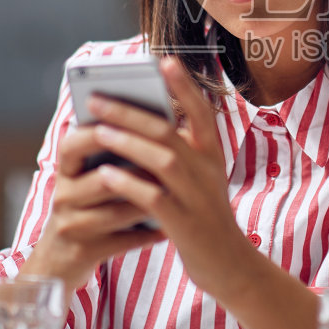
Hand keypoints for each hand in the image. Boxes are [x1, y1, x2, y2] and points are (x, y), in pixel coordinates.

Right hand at [24, 115, 169, 295]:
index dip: (100, 134)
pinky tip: (168, 229)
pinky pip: (124, 241)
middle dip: (140, 173)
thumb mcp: (86, 179)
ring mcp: (71, 226)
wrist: (59, 259)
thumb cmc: (85, 207)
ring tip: (175, 196)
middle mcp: (63, 196)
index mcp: (65, 171)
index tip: (135, 125)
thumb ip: (109, 154)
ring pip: (117, 213)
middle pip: (103, 180)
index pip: (74, 145)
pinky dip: (148, 234)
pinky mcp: (83, 252)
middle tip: (173, 165)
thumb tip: (152, 125)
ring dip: (148, 204)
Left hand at [90, 57, 243, 294]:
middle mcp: (208, 171)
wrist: (230, 267)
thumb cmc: (204, 217)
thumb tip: (137, 126)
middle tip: (97, 98)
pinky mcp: (185, 225)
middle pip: (169, 132)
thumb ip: (177, 154)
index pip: (202, 112)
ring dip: (128, 142)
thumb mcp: (200, 180)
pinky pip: (154, 198)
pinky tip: (106, 174)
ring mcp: (198, 198)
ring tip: (98, 130)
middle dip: (130, 112)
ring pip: (162, 161)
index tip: (164, 61)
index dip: (184, 86)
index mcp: (213, 156)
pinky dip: (129, 184)